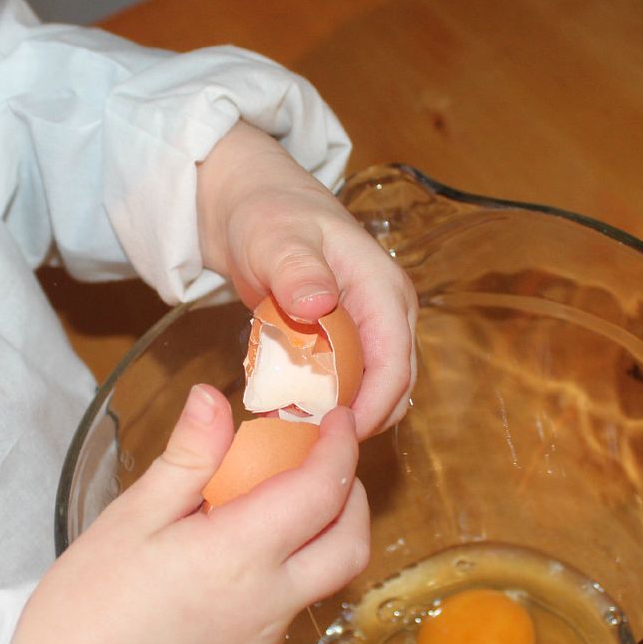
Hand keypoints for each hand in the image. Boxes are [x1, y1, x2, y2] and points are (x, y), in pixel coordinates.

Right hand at [1, 386, 367, 643]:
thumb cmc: (84, 610)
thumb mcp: (129, 519)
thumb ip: (186, 459)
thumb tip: (213, 398)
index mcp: (240, 556)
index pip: (321, 491)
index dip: (339, 448)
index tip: (335, 419)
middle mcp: (269, 603)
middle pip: (350, 547)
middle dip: (353, 497)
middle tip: (326, 462)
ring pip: (324, 583)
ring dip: (323, 538)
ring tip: (277, 506)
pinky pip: (287, 614)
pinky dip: (285, 576)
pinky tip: (236, 564)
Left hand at [196, 121, 416, 437]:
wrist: (247, 200)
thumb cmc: (266, 212)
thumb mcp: (276, 238)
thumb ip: (297, 269)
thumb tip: (320, 304)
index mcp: (382, 289)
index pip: (395, 363)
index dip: (372, 406)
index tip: (335, 435)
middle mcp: (386, 312)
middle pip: (392, 384)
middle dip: (359, 419)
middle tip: (310, 444)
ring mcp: (367, 327)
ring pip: (371, 388)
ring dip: (342, 414)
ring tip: (298, 431)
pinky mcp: (344, 338)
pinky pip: (347, 381)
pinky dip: (325, 401)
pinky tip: (291, 412)